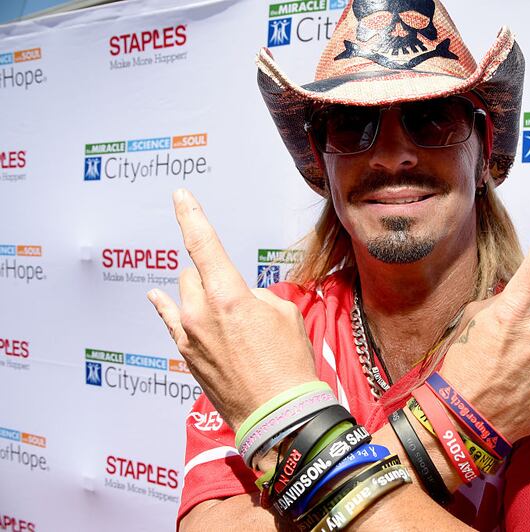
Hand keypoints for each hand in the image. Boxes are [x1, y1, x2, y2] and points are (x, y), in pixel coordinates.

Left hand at [147, 189, 316, 430]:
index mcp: (229, 295)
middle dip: (212, 274)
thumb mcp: (284, 316)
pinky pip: (172, 320)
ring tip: (220, 310)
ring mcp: (189, 336)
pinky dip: (170, 308)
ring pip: (184, 296)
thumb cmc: (288, 364)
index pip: (203, 244)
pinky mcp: (186, 355)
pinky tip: (158, 298)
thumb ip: (256, 297)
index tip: (180, 195)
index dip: (190, 215)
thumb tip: (240, 300)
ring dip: (200, 294)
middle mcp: (200, 312)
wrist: (277, 414)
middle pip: (194, 272)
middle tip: (238, 296)